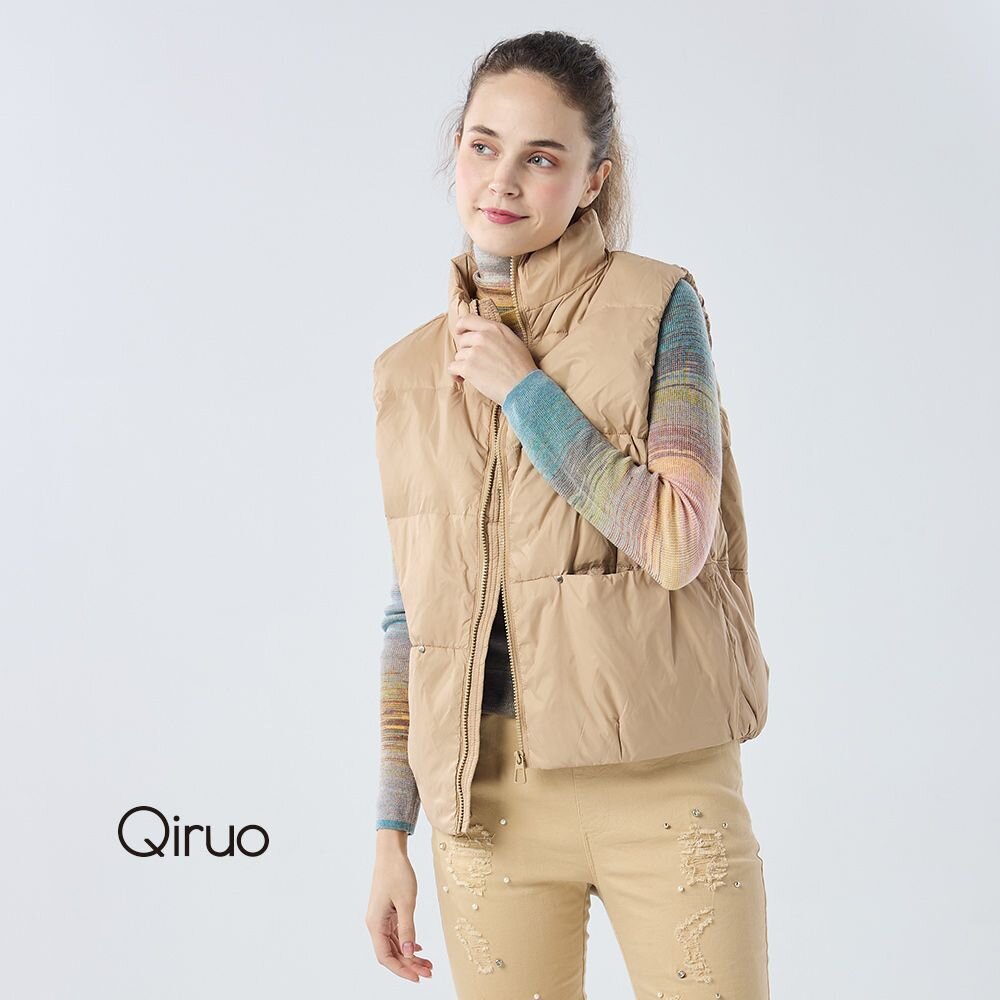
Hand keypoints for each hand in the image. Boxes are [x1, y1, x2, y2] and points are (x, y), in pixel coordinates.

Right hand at [366, 838, 433, 982]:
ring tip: (428, 963)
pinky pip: (396, 934)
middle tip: (429, 972)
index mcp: (375, 924)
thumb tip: (409, 954)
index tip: (417, 977)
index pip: (385, 957)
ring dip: (410, 955)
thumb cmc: (397, 873)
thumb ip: (408, 929)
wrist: (391, 853)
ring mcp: (381, 918)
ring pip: (395, 945)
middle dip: (409, 965)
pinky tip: (419, 947)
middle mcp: (375, 924)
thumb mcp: (406, 902)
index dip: (401, 970)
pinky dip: (407, 942)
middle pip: (391, 953)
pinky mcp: (387, 912)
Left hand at [448, 311, 537, 404]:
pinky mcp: (468, 367)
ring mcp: (474, 351)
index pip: (468, 319)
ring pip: (458, 355)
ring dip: (463, 365)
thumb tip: (485, 335)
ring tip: (476, 374)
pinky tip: (463, 379)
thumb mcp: (514, 341)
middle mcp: (482, 337)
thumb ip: (497, 335)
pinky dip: (456, 375)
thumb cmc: (522, 368)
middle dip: (466, 352)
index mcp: (494, 328)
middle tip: (476, 363)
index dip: (460, 326)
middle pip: (462, 340)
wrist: (523, 387)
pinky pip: (452, 368)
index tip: (459, 333)